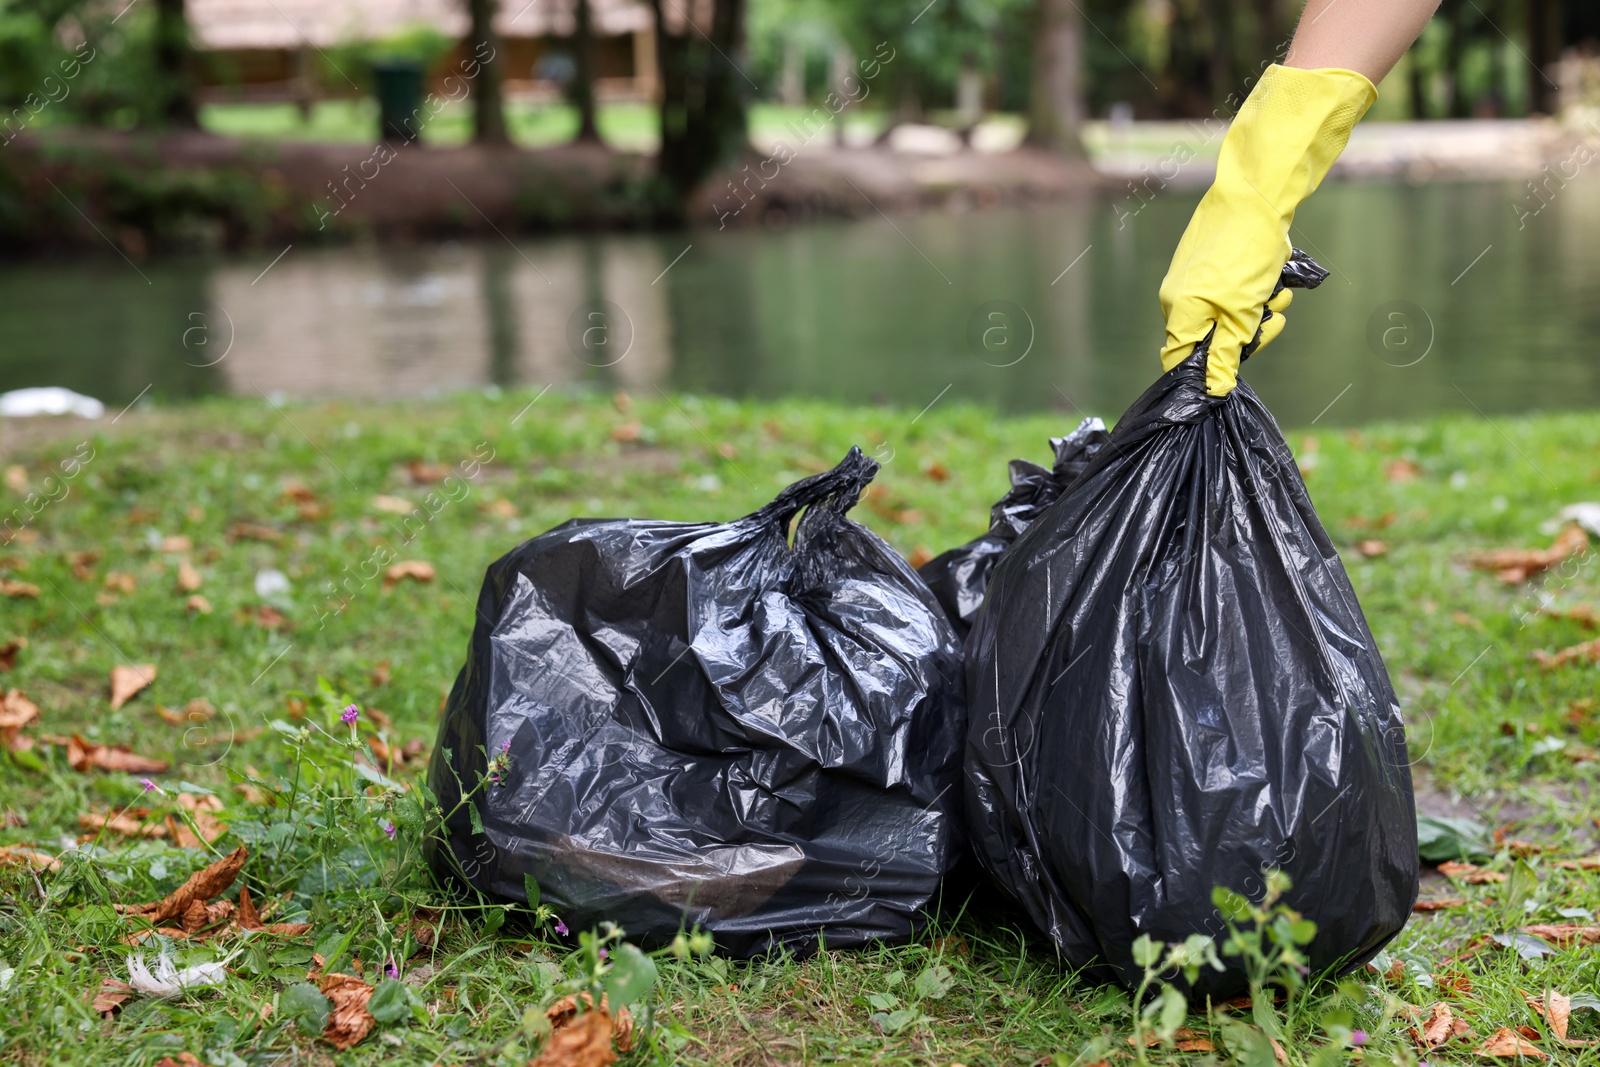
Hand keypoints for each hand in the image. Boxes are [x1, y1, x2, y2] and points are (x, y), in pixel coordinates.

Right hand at [1158, 64, 1376, 395]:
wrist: (1256, 196)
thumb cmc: (1247, 254)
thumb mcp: (1241, 313)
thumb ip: (1225, 355)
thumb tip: (1213, 390)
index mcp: (1179, 311)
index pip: (1182, 361)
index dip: (1209, 372)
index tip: (1236, 370)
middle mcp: (1178, 298)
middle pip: (1209, 341)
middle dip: (1246, 335)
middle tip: (1271, 319)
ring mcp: (1193, 280)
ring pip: (1226, 317)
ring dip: (1258, 312)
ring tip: (1277, 292)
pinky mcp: (1210, 266)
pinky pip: (1230, 295)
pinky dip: (1254, 293)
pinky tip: (1273, 279)